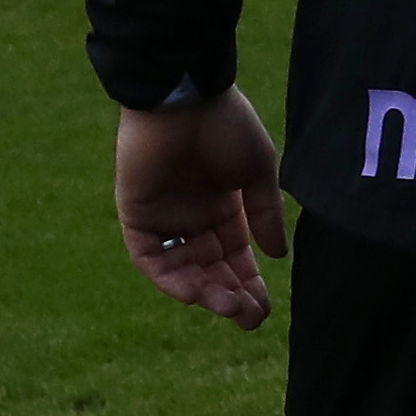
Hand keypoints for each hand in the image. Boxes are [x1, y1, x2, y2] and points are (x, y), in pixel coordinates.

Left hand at [117, 91, 290, 329]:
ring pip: (182, 270)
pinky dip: (170, 277)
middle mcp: (193, 219)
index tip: (265, 310)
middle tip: (249, 318)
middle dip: (230, 296)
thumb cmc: (226, 126)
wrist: (184, 97)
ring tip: (227, 306)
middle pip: (210, 270)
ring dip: (203, 292)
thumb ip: (265, 214)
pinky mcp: (137, 216)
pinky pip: (151, 257)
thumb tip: (278, 256)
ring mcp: (164, 219)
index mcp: (223, 208)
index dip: (250, 284)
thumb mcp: (259, 171)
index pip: (236, 258)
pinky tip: (194, 291)